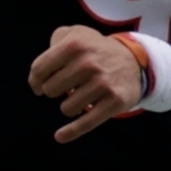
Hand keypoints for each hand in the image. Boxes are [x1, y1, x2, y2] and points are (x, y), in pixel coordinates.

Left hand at [31, 26, 147, 142]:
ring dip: (70, 105)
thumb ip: (54, 42)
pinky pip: (86, 122)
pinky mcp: (114, 102)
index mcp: (75, 44)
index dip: (35, 81)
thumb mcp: (77, 33)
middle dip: (55, 91)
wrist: (135, 61)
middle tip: (68, 87)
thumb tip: (41, 73)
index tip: (38, 86)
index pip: (39, 69)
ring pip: (66, 108)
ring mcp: (103, 83)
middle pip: (50, 90)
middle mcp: (89, 63)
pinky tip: (60, 136)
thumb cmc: (96, 50)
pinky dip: (71, 132)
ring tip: (82, 96)